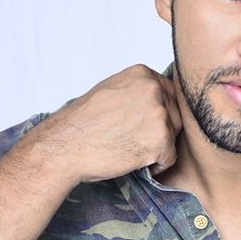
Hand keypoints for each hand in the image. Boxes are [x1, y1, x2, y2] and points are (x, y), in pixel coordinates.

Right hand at [33, 64, 180, 184]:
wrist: (65, 146)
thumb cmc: (82, 123)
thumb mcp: (111, 90)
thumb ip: (137, 90)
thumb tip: (160, 97)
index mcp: (142, 74)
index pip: (169, 94)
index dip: (159, 113)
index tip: (142, 124)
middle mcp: (153, 89)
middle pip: (176, 114)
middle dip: (161, 130)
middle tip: (135, 140)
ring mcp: (158, 114)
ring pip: (174, 135)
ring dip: (158, 147)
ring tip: (132, 149)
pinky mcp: (160, 140)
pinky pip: (170, 157)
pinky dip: (157, 165)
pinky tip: (136, 162)